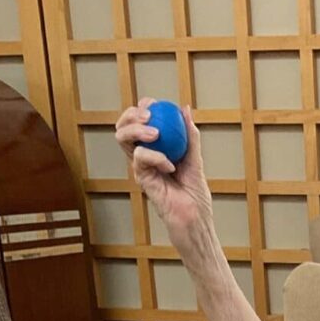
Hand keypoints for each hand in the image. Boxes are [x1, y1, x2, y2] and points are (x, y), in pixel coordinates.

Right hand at [115, 98, 211, 233]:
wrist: (194, 217)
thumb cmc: (195, 194)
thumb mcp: (195, 157)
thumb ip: (189, 134)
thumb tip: (185, 109)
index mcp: (155, 149)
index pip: (139, 123)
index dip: (141, 108)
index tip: (153, 103)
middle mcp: (144, 156)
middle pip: (124, 128)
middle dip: (131, 115)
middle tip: (148, 114)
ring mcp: (141, 167)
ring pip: (123, 140)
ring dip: (137, 130)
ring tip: (156, 133)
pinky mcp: (141, 178)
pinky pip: (140, 158)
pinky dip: (156, 156)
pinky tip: (170, 164)